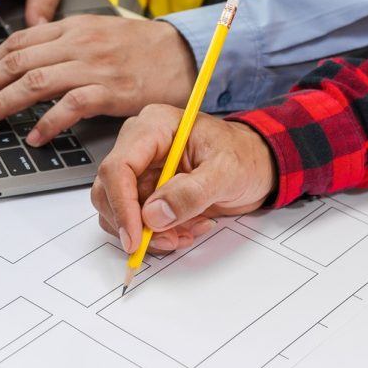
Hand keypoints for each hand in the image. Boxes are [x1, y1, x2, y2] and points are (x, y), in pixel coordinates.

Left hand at [0, 17, 197, 144]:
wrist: (184, 52)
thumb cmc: (143, 48)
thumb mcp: (98, 34)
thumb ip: (66, 44)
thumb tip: (32, 63)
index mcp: (72, 26)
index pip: (18, 40)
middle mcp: (77, 42)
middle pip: (16, 61)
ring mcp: (93, 65)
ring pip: (34, 81)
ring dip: (0, 103)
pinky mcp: (111, 89)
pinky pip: (70, 106)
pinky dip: (47, 122)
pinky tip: (32, 136)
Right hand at [91, 105, 276, 252]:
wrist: (258, 166)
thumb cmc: (245, 157)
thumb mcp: (226, 172)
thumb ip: (191, 193)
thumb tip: (154, 215)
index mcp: (155, 126)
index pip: (118, 166)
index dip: (122, 205)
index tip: (135, 237)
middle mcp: (140, 146)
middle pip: (110, 190)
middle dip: (135, 224)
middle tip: (168, 240)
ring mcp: (142, 169)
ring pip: (119, 211)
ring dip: (149, 233)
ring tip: (187, 232)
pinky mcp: (147, 191)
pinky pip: (136, 221)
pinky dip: (158, 234)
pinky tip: (187, 228)